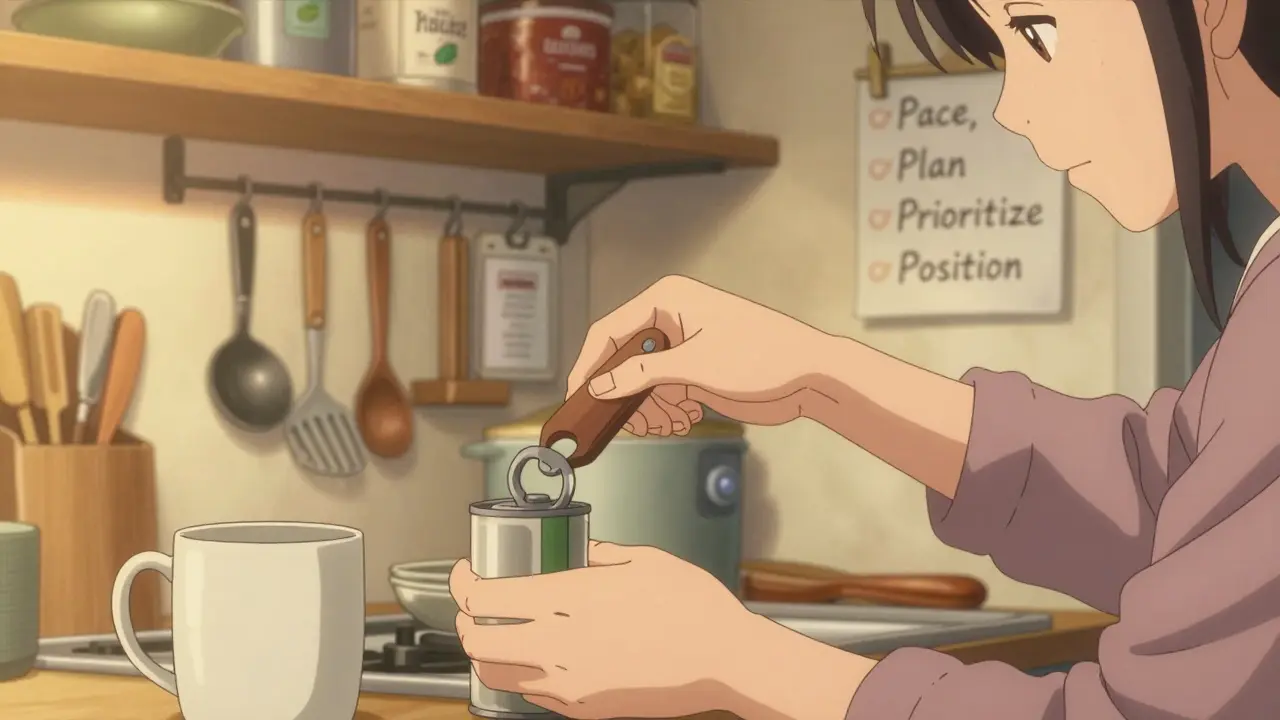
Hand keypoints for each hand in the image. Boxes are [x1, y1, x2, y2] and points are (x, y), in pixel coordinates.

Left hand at [449, 541, 757, 718]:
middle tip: (476, 605)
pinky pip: (532, 695)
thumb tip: (581, 552)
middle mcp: (558, 643)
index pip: (484, 597)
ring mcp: (568, 682)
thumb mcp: (645, 559)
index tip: (467, 572)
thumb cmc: (692, 606)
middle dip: (466, 619)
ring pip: (496, 673)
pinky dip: (523, 675)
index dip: (463, 583)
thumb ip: (600, 554)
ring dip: (488, 651)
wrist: (726, 660)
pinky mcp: (583, 708)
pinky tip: (541, 657)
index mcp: (567, 597)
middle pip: (476, 639)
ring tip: (500, 633)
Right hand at [568, 275, 833, 435]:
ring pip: (641, 382)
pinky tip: (680, 420)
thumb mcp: (694, 366)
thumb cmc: (762, 355)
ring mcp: (683, 345)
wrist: (808, 374)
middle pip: (623, 359)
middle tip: (618, 423)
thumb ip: (641, 375)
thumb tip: (600, 384)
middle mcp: (671, 318)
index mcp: (666, 299)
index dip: (588, 364)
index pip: (609, 330)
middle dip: (622, 395)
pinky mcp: (695, 368)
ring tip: (665, 423)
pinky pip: (662, 391)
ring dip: (647, 408)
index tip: (575, 395)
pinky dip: (665, 410)